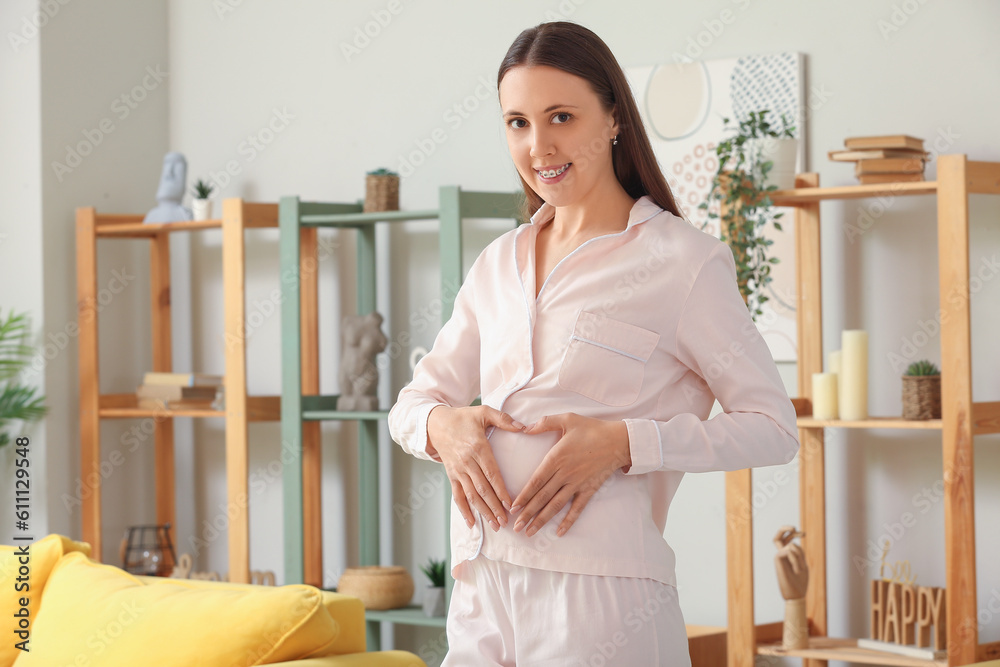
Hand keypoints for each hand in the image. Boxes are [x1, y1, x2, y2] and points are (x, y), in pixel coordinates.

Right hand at [426, 405, 524, 531]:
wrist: (436, 423)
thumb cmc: (463, 417)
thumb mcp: (483, 412)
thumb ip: (503, 419)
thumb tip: (524, 427)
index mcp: (477, 448)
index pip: (492, 473)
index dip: (501, 490)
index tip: (511, 504)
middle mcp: (467, 462)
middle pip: (482, 489)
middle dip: (494, 507)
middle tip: (506, 522)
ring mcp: (458, 470)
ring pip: (471, 495)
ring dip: (483, 512)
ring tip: (495, 525)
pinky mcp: (451, 475)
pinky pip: (457, 495)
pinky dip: (464, 510)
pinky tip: (472, 523)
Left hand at [509, 413, 629, 537]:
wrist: (618, 440)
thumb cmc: (592, 429)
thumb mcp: (567, 419)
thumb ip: (544, 423)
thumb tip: (524, 428)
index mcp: (556, 458)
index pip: (536, 481)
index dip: (523, 496)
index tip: (513, 507)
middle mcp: (565, 474)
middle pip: (542, 497)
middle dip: (528, 514)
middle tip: (516, 527)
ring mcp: (577, 484)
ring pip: (556, 505)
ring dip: (542, 520)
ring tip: (530, 532)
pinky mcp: (589, 489)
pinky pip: (577, 508)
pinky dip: (568, 521)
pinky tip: (559, 532)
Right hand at [773, 526, 807, 599]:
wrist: (796, 594)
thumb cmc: (800, 582)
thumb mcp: (802, 564)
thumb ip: (798, 553)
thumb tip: (793, 543)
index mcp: (788, 556)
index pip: (788, 540)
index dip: (794, 533)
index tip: (803, 534)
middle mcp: (781, 554)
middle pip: (779, 536)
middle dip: (785, 528)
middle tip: (794, 527)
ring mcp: (778, 556)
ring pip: (791, 545)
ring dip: (800, 556)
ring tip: (800, 569)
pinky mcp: (777, 558)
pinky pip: (789, 551)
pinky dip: (796, 560)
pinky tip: (797, 570)